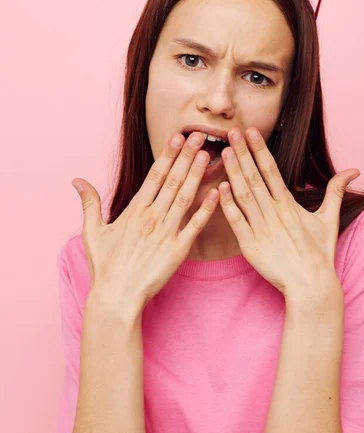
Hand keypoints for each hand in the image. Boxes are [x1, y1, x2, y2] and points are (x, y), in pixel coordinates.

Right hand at [71, 131, 219, 317]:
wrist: (117, 296)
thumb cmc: (105, 266)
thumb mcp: (92, 232)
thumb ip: (89, 203)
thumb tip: (76, 180)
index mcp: (134, 210)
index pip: (154, 176)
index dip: (167, 155)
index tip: (177, 137)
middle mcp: (152, 217)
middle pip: (173, 180)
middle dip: (187, 156)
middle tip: (200, 135)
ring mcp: (166, 232)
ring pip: (185, 197)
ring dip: (197, 175)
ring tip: (208, 155)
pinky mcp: (178, 250)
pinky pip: (195, 226)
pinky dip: (207, 209)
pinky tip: (217, 192)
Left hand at [217, 127, 359, 301]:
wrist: (310, 284)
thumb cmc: (319, 252)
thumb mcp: (329, 219)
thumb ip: (335, 192)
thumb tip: (353, 171)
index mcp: (289, 204)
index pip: (271, 170)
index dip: (260, 150)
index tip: (250, 132)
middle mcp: (274, 213)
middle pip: (255, 178)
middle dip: (243, 153)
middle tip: (231, 133)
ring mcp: (261, 228)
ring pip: (243, 195)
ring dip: (233, 173)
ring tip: (224, 152)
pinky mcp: (250, 245)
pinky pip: (236, 221)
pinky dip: (228, 204)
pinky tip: (219, 187)